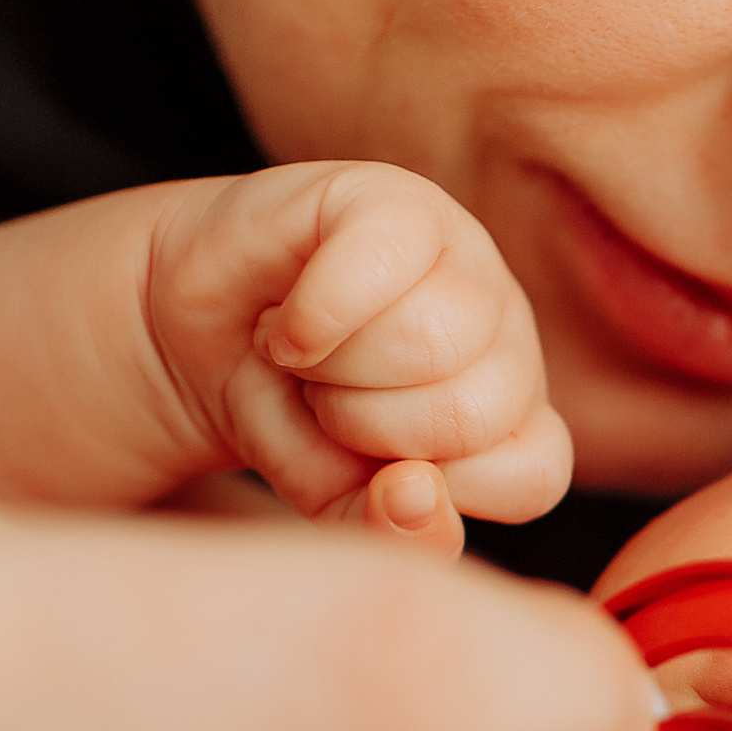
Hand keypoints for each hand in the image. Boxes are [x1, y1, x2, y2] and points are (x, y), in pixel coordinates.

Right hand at [149, 162, 569, 553]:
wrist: (195, 338)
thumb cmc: (285, 416)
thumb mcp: (337, 501)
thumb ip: (394, 530)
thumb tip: (415, 496)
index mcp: (517, 417)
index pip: (536, 475)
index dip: (435, 493)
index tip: (369, 468)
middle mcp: (509, 336)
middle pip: (473, 412)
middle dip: (367, 428)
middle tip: (325, 399)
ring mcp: (465, 259)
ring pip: (432, 341)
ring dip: (337, 370)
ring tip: (308, 356)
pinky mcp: (398, 200)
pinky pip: (382, 260)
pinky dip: (315, 314)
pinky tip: (289, 325)